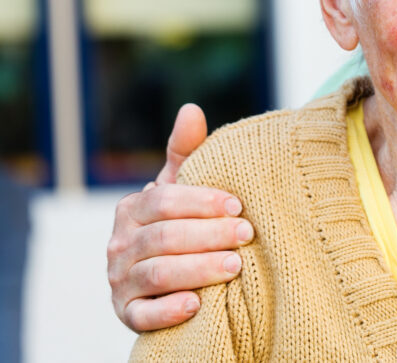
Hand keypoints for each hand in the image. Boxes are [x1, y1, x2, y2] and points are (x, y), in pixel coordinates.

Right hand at [107, 104, 253, 331]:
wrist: (168, 275)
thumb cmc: (181, 221)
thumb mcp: (182, 186)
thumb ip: (186, 151)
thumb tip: (191, 109)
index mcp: (132, 208)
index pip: (164, 201)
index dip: (202, 202)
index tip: (238, 205)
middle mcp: (118, 244)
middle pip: (163, 237)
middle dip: (209, 235)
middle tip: (247, 235)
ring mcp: (119, 281)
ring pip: (157, 274)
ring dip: (198, 270)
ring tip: (235, 267)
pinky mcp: (126, 314)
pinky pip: (143, 316)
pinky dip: (168, 311)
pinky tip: (197, 305)